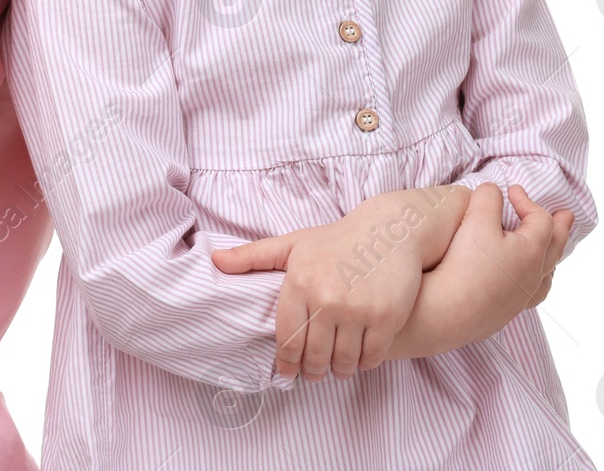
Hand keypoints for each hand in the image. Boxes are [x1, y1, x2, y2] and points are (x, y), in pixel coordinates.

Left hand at [213, 191, 439, 381]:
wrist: (389, 230)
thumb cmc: (336, 240)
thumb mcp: (293, 243)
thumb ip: (253, 256)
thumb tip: (214, 260)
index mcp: (300, 282)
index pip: (287, 338)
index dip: (286, 362)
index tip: (287, 371)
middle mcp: (326, 298)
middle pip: (313, 355)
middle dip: (311, 371)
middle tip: (312, 374)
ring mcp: (357, 310)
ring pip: (342, 361)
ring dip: (337, 371)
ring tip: (334, 369)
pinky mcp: (385, 317)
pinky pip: (370, 357)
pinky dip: (363, 365)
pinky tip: (357, 360)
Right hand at [412, 182, 571, 348]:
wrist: (451, 310)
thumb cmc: (465, 264)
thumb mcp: (475, 219)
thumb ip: (487, 198)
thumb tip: (493, 192)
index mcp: (532, 250)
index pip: (540, 218)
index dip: (527, 200)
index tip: (511, 190)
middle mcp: (535, 274)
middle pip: (555, 246)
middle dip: (560, 227)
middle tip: (566, 215)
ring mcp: (524, 295)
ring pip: (548, 271)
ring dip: (551, 253)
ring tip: (552, 248)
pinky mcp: (509, 309)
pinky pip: (536, 291)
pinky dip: (539, 277)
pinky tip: (530, 280)